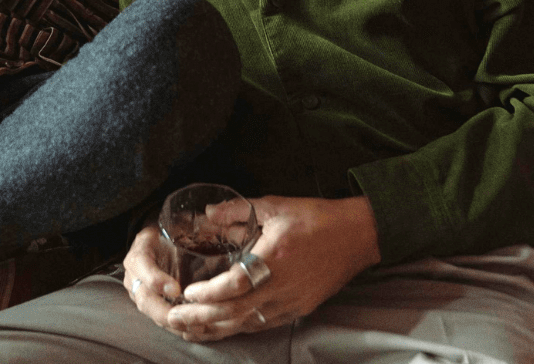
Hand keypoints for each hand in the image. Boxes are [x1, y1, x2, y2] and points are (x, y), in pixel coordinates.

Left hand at [124, 195, 380, 341]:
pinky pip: (264, 324)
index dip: (211, 293)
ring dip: (218, 327)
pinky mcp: (300, 309)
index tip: (188, 293)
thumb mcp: (275, 205)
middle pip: (238, 311)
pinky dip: (240, 326)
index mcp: (276, 257)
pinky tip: (223, 327)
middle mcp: (284, 285)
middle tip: (176, 318)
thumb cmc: (316, 217)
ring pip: (249, 323)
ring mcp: (293, 301)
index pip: (237, 283)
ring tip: (190, 328)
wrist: (357, 236)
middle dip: (204, 318)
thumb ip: (238, 209)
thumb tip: (206, 214)